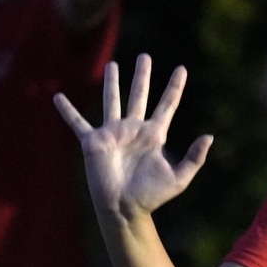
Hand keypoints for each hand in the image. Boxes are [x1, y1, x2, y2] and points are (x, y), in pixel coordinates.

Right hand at [55, 54, 212, 221]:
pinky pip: (78, 123)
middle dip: (142, 76)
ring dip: (112, 83)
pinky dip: (68, 111)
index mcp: (154, 135)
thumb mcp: (179, 179)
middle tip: (145, 57)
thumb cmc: (151, 197)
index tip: (182, 69)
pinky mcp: (93, 142)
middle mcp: (133, 129)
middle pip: (139, 95)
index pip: (167, 105)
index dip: (174, 87)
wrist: (124, 209)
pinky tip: (57, 98)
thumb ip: (195, 158)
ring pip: (112, 101)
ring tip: (113, 64)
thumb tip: (209, 137)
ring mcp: (113, 134)